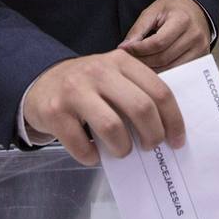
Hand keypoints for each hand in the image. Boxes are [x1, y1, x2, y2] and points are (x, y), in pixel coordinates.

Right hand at [23, 49, 185, 165]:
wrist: (41, 83)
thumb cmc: (87, 86)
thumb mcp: (113, 76)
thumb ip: (136, 92)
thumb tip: (166, 130)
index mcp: (120, 61)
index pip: (158, 90)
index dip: (173, 120)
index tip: (177, 140)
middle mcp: (98, 71)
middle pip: (141, 108)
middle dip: (152, 136)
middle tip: (150, 147)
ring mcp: (75, 90)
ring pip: (113, 128)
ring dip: (122, 149)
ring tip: (121, 151)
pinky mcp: (56, 112)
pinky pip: (83, 146)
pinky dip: (92, 157)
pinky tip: (93, 154)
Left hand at [119, 0, 209, 71]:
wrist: (195, 8)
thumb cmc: (172, 9)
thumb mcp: (152, 11)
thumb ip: (138, 30)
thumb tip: (124, 48)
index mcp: (182, 19)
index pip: (157, 43)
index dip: (139, 49)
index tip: (124, 50)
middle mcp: (195, 35)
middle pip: (164, 58)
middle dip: (143, 61)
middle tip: (129, 60)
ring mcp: (200, 48)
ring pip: (171, 68)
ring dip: (152, 70)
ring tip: (139, 64)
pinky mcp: (201, 58)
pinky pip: (179, 71)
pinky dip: (164, 72)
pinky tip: (154, 67)